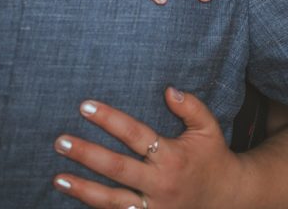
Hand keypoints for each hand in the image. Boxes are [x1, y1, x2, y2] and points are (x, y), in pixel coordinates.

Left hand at [53, 87, 244, 208]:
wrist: (229, 199)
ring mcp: (155, 207)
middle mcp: (161, 182)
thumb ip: (190, 106)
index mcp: (172, 155)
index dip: (109, 119)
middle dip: (87, 154)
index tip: (84, 106)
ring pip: (114, 200)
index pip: (135, 134)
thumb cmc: (213, 157)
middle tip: (60, 141)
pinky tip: (77, 201)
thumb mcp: (208, 128)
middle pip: (118, 168)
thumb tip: (168, 90)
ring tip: (58, 179)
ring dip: (84, 190)